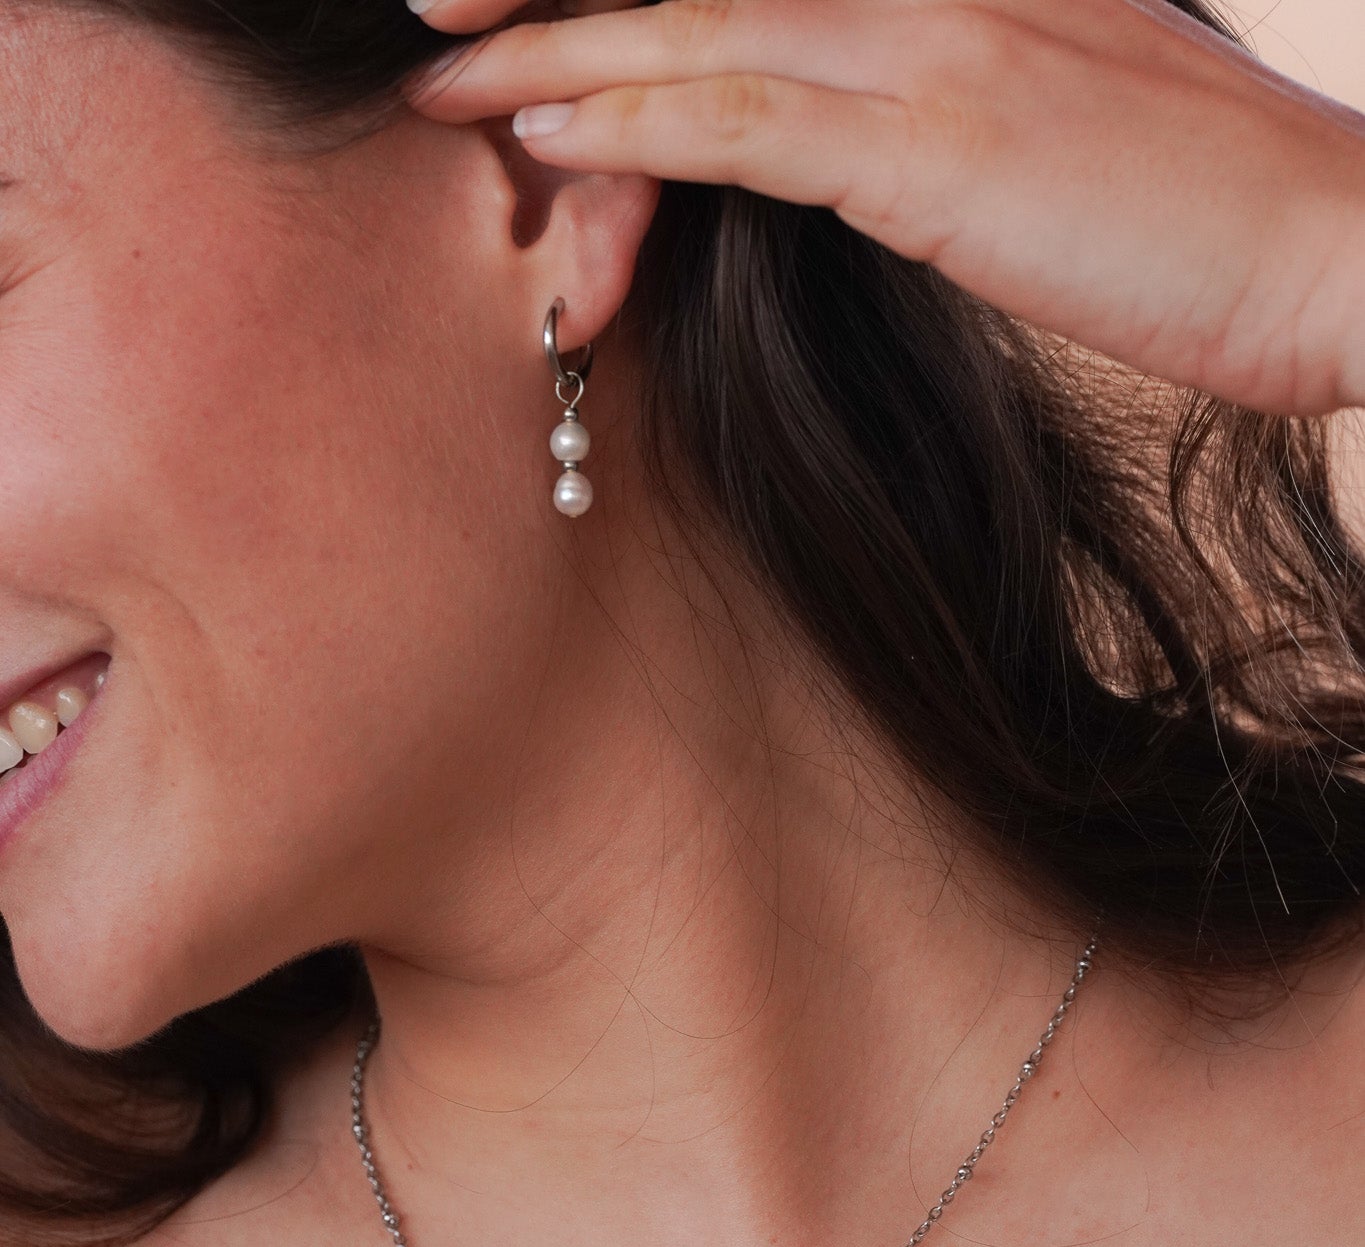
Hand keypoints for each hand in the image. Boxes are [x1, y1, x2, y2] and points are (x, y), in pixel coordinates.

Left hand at [405, 0, 1364, 415]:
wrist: (1332, 251)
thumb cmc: (1206, 208)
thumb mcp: (1066, 121)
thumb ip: (946, 108)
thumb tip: (861, 139)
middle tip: (433, 0)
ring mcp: (935, 46)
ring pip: (699, 26)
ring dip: (553, 48)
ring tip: (443, 72)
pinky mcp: (938, 147)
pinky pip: (750, 121)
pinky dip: (638, 122)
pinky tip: (546, 134)